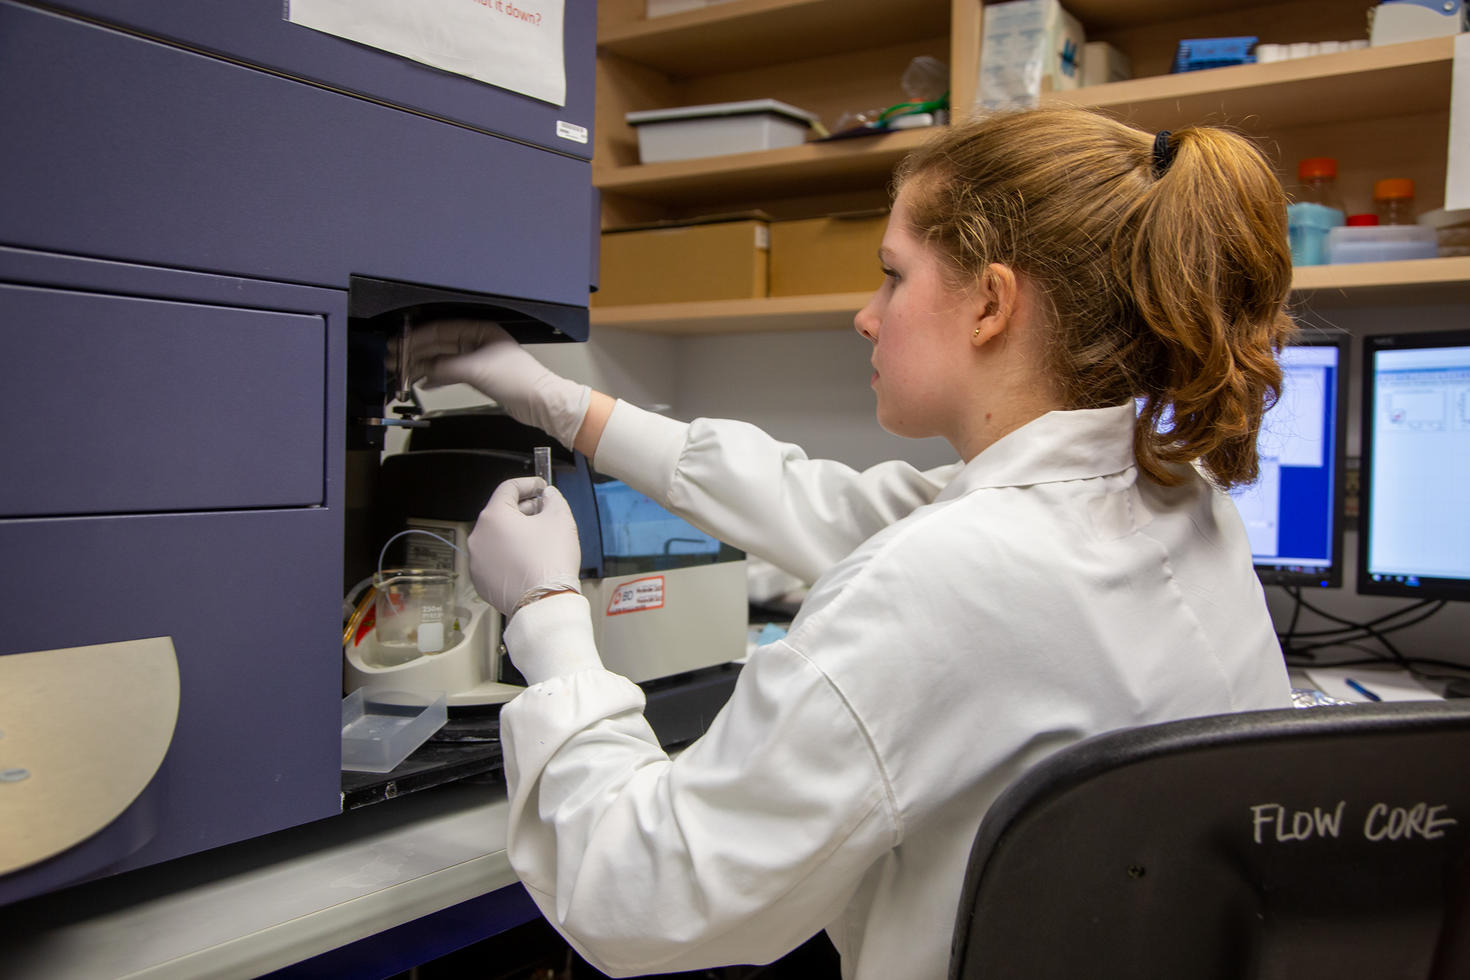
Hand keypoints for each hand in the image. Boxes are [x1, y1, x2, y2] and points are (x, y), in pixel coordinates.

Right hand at [396, 320, 589, 449]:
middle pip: (439, 343)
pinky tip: (424, 382)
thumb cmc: (520, 380)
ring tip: (404, 373)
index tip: (400, 345)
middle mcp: (477, 340)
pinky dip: (437, 376)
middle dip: (416, 352)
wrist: (540, 403)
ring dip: (423, 366)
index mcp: (479, 329)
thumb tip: (424, 370)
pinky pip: (450, 371)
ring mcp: (477, 358)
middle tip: (396, 360)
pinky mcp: (479, 374)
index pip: (440, 329)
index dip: (417, 338)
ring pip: (443, 358)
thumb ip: (446, 367)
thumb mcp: (476, 370)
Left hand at [468, 476, 581, 617]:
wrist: (545, 603)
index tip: (540, 487)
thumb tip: (548, 496)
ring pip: (497, 538)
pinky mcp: (481, 580)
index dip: (528, 484)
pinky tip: (529, 560)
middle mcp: (478, 537)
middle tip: (545, 514)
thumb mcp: (560, 519)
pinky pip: (495, 559)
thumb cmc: (550, 564)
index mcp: (493, 517)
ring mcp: (477, 561)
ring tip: (539, 541)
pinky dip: (509, 555)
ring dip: (516, 534)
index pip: (508, 488)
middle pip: (501, 513)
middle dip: (525, 510)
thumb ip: (553, 498)